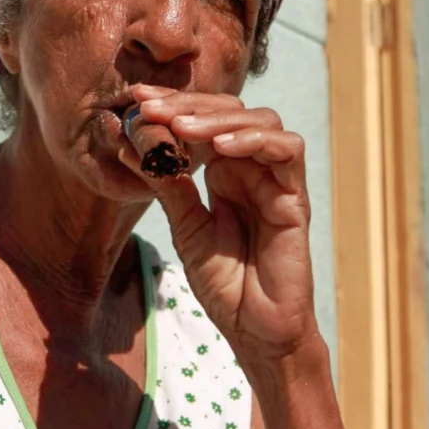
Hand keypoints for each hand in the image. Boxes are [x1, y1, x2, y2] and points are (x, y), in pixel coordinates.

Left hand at [123, 89, 317, 369]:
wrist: (255, 329)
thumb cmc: (225, 284)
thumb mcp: (185, 228)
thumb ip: (168, 186)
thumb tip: (132, 144)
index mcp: (225, 174)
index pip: (205, 121)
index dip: (173, 105)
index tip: (137, 99)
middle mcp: (252, 170)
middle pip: (230, 111)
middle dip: (189, 104)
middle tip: (151, 106)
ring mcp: (276, 181)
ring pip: (261, 121)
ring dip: (219, 117)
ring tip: (180, 126)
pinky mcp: (296, 198)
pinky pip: (288, 151)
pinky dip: (256, 141)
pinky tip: (222, 148)